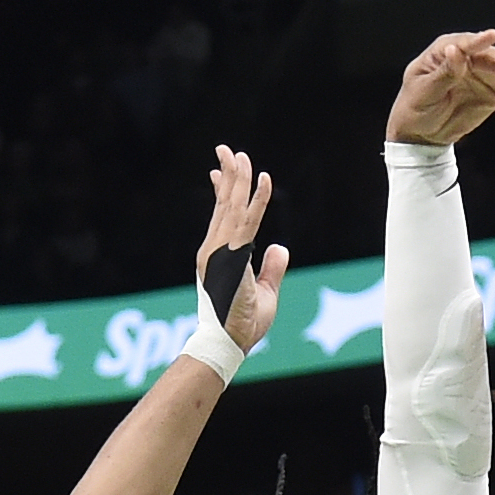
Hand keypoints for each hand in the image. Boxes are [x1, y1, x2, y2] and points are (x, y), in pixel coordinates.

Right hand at [199, 146, 287, 352]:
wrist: (229, 343)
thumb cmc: (244, 325)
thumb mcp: (265, 292)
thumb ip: (271, 268)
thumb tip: (279, 248)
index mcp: (219, 256)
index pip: (221, 216)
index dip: (223, 191)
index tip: (221, 170)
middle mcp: (215, 250)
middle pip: (224, 205)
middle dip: (228, 175)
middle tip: (228, 150)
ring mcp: (221, 253)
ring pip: (233, 207)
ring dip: (239, 179)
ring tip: (242, 156)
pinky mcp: (232, 257)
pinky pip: (247, 222)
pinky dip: (256, 200)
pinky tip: (263, 180)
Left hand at [387, 30, 494, 147]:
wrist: (422, 131)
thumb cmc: (416, 106)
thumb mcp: (424, 91)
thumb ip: (443, 73)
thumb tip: (455, 52)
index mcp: (447, 49)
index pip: (465, 45)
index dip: (478, 42)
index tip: (493, 36)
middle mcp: (471, 54)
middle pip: (493, 56)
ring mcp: (487, 70)